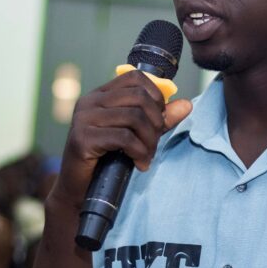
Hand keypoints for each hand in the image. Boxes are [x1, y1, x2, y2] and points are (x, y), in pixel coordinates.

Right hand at [49, 70, 192, 208]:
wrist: (79, 190)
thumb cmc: (107, 160)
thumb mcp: (137, 135)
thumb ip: (159, 119)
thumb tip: (186, 104)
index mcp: (100, 95)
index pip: (135, 78)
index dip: (155, 96)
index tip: (159, 120)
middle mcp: (89, 102)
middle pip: (139, 97)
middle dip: (156, 122)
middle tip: (154, 143)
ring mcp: (83, 119)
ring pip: (134, 117)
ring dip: (149, 140)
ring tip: (147, 156)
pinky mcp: (82, 138)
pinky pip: (123, 138)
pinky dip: (139, 152)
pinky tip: (140, 163)